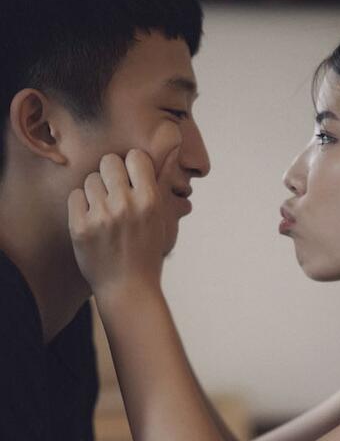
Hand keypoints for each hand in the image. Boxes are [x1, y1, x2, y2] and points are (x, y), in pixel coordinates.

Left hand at [68, 149, 165, 295]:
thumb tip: (163, 153)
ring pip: (90, 179)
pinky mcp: (80, 226)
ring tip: (105, 212)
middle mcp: (126, 204)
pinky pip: (75, 196)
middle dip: (111, 174)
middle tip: (115, 192)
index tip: (132, 178)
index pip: (136, 156)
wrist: (128, 287)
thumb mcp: (161, 219)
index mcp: (150, 201)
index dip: (133, 165)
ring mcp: (102, 215)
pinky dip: (82, 206)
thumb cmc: (146, 251)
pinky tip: (93, 220)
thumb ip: (157, 187)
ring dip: (96, 192)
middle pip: (109, 161)